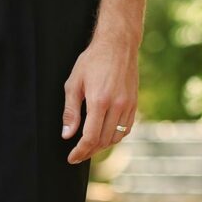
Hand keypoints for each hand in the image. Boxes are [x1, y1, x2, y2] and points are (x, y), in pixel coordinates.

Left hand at [62, 33, 138, 163]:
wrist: (119, 44)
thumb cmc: (92, 61)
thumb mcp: (73, 84)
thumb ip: (70, 112)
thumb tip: (67, 135)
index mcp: (100, 101)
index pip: (91, 137)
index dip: (80, 151)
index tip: (71, 158)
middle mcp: (117, 105)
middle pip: (104, 141)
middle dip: (89, 152)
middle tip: (77, 155)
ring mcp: (129, 104)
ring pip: (116, 137)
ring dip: (102, 146)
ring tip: (89, 148)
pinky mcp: (135, 102)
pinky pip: (126, 128)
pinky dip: (115, 137)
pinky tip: (104, 136)